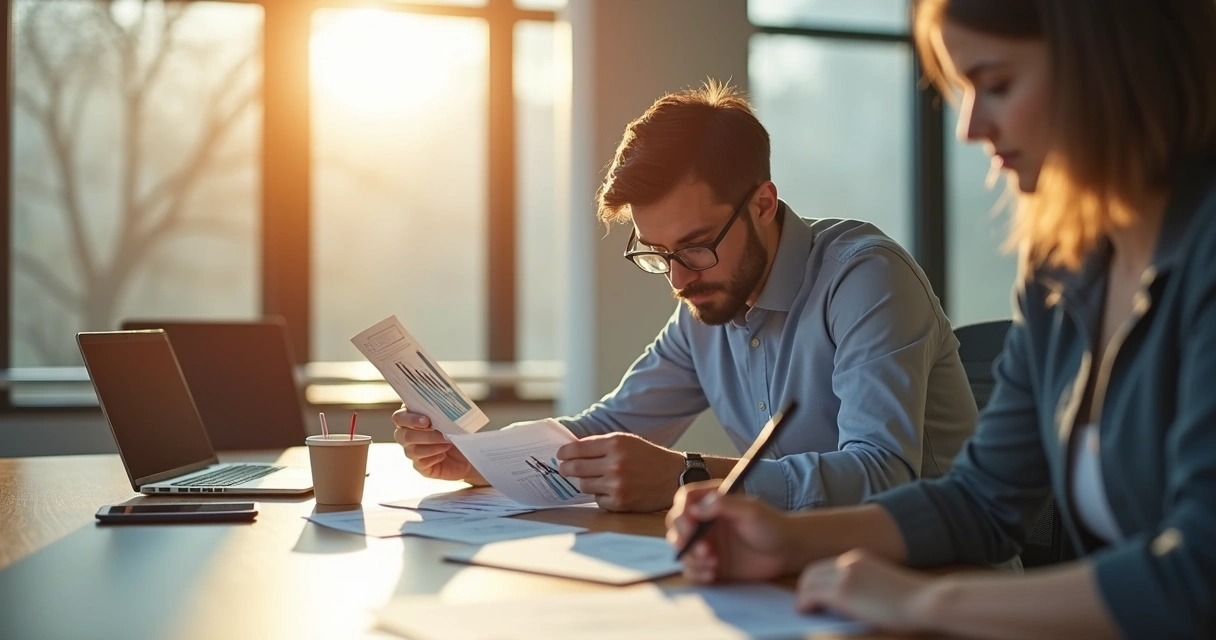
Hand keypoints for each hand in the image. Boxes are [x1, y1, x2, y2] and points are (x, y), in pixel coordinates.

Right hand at [391, 406, 486, 484]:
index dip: (410, 419)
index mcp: (411, 417)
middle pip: (402, 435)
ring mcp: (412, 451)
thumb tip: (443, 411)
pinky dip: (434, 457)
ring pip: (412, 450)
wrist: (467, 449)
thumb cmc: (458, 429)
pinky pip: (421, 463)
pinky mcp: (420, 466)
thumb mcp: (452, 418)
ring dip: (432, 445)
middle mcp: (407, 434)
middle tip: (440, 433)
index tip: (426, 421)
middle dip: (423, 434)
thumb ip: (442, 412)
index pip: (399, 417)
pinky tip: (444, 454)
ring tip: (448, 442)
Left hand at [555, 432, 683, 511]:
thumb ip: (601, 445)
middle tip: (564, 469)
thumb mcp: (626, 441)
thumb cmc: (648, 457)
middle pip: (576, 468)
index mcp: (615, 444)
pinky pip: (597, 499)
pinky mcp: (619, 502)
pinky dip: (600, 495)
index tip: (560, 454)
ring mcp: (616, 485)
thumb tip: (572, 451)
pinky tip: (611, 490)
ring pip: (584, 485)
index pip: (578, 448)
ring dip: (586, 482)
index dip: (565, 452)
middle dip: (566, 468)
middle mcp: (615, 464)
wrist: (673, 477)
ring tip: (596, 478)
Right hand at [666, 481, 795, 582]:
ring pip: (682, 550)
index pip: (685, 500)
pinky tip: (712, 574)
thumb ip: (723, 505)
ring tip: (714, 563)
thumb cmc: (772, 525)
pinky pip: (691, 569)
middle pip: (677, 525)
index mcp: (712, 502)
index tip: (690, 526)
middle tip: (704, 550)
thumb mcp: (751, 510)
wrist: (787, 551)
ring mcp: (707, 543)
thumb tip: (694, 509)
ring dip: (692, 559)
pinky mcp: (710, 563)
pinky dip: (696, 573)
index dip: (682, 512)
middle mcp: (705, 521)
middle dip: (683, 539)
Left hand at [795, 549, 934, 633]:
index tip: (813, 593)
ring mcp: (844, 575)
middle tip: (803, 603)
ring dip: (803, 596)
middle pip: (813, 571)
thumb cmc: (913, 601)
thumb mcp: (883, 585)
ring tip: (804, 609)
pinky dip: (804, 604)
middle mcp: (848, 561)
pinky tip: (804, 612)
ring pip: (808, 581)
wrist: (925, 601)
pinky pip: (811, 595)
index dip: (816, 580)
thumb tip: (845, 599)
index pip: (826, 566)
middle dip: (805, 587)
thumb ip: (863, 585)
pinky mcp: (842, 591)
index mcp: (859, 558)